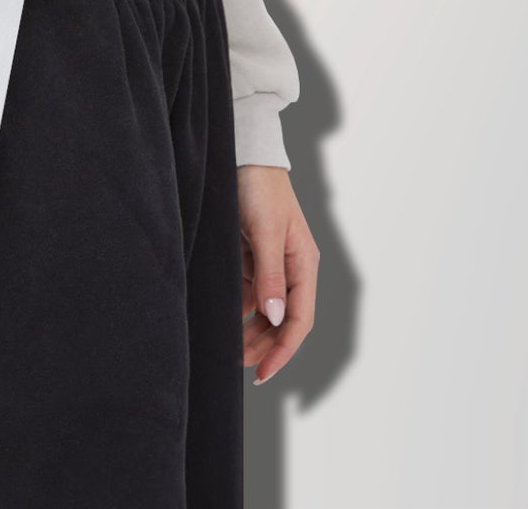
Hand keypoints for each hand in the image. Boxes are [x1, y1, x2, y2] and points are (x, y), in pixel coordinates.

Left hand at [239, 164, 317, 385]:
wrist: (243, 154)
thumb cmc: (260, 187)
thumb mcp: (267, 231)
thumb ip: (271, 274)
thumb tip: (276, 318)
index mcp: (303, 264)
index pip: (299, 319)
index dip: (283, 349)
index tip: (264, 372)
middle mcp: (291, 268)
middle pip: (282, 320)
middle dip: (264, 345)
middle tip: (240, 365)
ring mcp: (271, 263)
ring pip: (264, 310)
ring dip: (250, 331)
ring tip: (230, 350)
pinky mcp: (252, 256)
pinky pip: (248, 292)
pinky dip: (238, 309)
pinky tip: (224, 320)